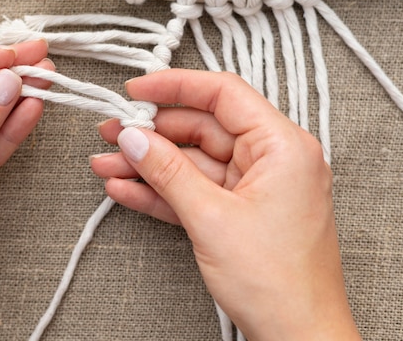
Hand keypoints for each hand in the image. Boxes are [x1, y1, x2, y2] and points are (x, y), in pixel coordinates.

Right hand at [91, 69, 360, 339]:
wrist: (298, 338)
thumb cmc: (277, 282)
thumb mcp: (211, 218)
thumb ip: (168, 172)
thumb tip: (133, 137)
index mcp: (281, 146)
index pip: (223, 95)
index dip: (175, 87)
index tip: (136, 90)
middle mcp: (271, 159)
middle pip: (202, 129)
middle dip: (152, 133)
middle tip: (111, 132)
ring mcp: (253, 187)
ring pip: (192, 162)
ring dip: (148, 164)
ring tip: (105, 163)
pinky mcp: (238, 212)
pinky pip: (194, 191)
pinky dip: (161, 191)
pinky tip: (125, 188)